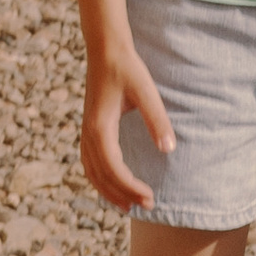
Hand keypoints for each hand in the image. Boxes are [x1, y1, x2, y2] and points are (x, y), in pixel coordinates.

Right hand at [81, 32, 172, 213]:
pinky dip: (101, 179)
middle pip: (101, 175)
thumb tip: (169, 149)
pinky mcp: (89, 128)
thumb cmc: (127, 68)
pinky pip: (90, 162)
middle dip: (122, 194)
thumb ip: (157, 120)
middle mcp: (89, 132)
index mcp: (101, 126)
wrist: (105, 49)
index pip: (113, 167)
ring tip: (129, 206)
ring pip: (91, 171)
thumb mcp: (147, 92)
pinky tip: (115, 185)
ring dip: (109, 191)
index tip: (150, 197)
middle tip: (147, 206)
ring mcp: (86, 131)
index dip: (129, 187)